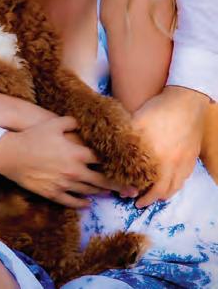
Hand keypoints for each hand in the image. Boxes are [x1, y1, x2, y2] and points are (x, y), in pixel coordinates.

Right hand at [0, 117, 129, 207]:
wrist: (11, 154)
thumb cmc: (32, 136)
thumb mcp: (53, 124)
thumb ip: (72, 122)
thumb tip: (83, 121)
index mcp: (76, 153)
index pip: (102, 160)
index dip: (116, 162)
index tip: (127, 166)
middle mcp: (73, 170)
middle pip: (101, 180)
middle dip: (117, 185)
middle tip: (131, 190)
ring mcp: (64, 184)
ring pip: (88, 192)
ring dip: (101, 193)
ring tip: (111, 194)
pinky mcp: (53, 194)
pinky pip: (71, 202)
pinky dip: (82, 204)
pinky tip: (88, 203)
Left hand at [132, 86, 208, 207]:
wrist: (186, 100)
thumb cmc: (159, 109)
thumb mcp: (137, 120)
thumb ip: (126, 137)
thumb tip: (110, 149)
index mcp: (156, 156)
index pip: (145, 184)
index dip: (135, 192)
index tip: (126, 195)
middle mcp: (171, 163)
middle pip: (161, 191)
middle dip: (148, 199)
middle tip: (138, 202)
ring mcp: (183, 162)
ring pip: (174, 188)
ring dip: (162, 195)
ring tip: (153, 196)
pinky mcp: (191, 158)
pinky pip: (183, 179)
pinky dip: (174, 185)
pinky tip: (167, 183)